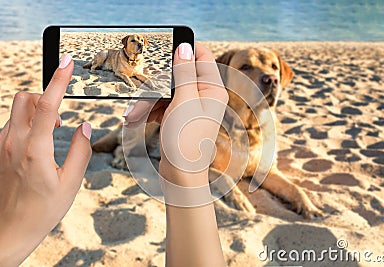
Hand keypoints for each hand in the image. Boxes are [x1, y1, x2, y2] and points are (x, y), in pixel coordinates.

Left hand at [0, 55, 91, 266]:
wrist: (10, 229)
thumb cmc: (41, 210)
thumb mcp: (70, 184)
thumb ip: (81, 151)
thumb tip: (84, 127)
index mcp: (34, 150)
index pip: (47, 105)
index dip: (58, 80)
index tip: (66, 62)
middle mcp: (13, 142)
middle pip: (25, 98)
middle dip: (45, 98)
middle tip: (58, 120)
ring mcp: (2, 145)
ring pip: (17, 109)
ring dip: (36, 112)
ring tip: (50, 134)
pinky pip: (12, 123)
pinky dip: (27, 123)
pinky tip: (37, 144)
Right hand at [124, 43, 226, 266]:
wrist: (180, 175)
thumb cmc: (185, 141)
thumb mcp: (183, 102)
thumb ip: (183, 73)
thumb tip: (185, 46)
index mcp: (212, 89)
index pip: (201, 56)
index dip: (184, 50)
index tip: (163, 50)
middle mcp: (204, 95)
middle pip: (176, 74)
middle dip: (155, 85)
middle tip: (140, 95)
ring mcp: (190, 106)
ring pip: (165, 90)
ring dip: (147, 101)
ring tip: (132, 116)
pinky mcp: (178, 116)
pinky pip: (162, 104)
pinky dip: (148, 110)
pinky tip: (136, 119)